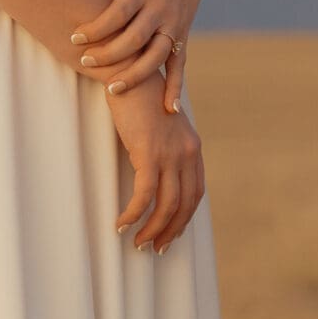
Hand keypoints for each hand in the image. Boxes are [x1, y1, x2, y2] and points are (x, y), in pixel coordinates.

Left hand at [69, 0, 214, 116]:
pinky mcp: (183, 36)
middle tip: (85, 62)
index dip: (97, 27)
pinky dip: (176, 87)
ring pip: (156, 56)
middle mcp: (161, 10)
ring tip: (113, 90)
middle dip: (110, 53)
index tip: (74, 38)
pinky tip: (169, 110)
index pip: (119, 13)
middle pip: (135, 38)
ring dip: (136, 75)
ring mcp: (174, 26)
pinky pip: (180, 65)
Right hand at [105, 76, 205, 252]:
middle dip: (170, 230)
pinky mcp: (148, 152)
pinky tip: (122, 224)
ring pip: (166, 205)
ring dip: (152, 229)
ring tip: (137, 243)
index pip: (195, 192)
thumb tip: (152, 169)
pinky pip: (144, 195)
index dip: (184, 217)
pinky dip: (134, 214)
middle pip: (184, 204)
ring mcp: (170, 153)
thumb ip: (163, 146)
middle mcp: (186, 152)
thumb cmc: (137, 95)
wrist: (128, 71)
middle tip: (154, 248)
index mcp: (192, 147)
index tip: (171, 234)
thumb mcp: (158, 124)